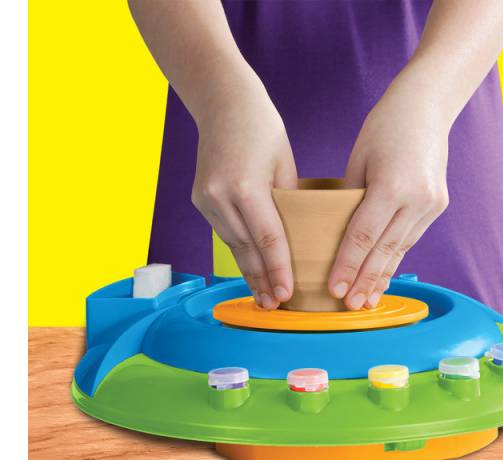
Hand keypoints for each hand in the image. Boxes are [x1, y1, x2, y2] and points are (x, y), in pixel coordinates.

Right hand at [191, 69, 297, 309]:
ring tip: (263, 294)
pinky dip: (238, 251)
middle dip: (262, 280)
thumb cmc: (262, 127)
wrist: (222, 103)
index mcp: (246, 186)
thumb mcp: (285, 163)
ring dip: (249, 270)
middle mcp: (220, 196)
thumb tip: (294, 236)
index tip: (286, 294)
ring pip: (233, 245)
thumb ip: (288, 202)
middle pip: (246, 249)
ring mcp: (205, 199)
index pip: (268, 239)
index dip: (278, 270)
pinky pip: (224, 232)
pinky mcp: (199, 199)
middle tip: (275, 305)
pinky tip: (249, 267)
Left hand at [328, 65, 450, 309]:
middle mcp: (417, 199)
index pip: (363, 236)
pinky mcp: (438, 205)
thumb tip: (337, 233)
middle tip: (351, 307)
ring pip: (401, 248)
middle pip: (385, 250)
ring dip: (383, 275)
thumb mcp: (358, 160)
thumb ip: (350, 199)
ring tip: (367, 299)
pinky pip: (411, 237)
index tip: (335, 290)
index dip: (348, 266)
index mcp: (392, 186)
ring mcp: (432, 204)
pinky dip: (395, 257)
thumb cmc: (384, 127)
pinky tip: (384, 274)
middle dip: (366, 281)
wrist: (426, 108)